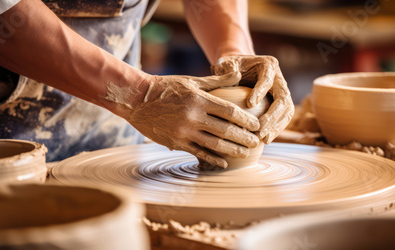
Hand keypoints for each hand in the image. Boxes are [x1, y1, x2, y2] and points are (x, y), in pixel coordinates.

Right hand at [127, 73, 259, 168]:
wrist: (137, 100)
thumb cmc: (167, 87)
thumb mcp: (192, 81)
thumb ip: (217, 81)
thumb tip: (239, 73)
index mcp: (199, 100)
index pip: (230, 112)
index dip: (246, 120)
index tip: (257, 125)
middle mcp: (193, 117)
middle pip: (226, 131)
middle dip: (244, 138)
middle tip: (257, 142)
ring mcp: (184, 132)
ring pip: (214, 145)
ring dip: (233, 151)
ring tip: (245, 153)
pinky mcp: (176, 143)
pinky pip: (198, 153)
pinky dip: (213, 159)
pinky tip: (224, 163)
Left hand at [213, 55, 294, 143]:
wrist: (239, 70)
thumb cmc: (231, 66)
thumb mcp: (227, 63)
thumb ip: (228, 68)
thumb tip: (235, 76)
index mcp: (269, 65)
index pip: (267, 78)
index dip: (260, 91)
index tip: (249, 104)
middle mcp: (279, 78)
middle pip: (283, 97)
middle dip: (272, 115)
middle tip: (259, 129)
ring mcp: (282, 92)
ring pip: (287, 111)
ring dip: (277, 126)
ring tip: (264, 139)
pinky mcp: (281, 105)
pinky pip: (283, 118)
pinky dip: (276, 130)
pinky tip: (265, 140)